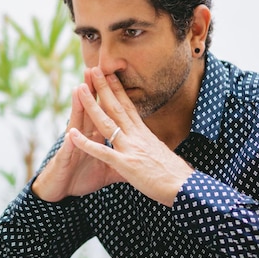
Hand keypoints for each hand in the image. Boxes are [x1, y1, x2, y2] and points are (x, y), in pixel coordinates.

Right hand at [31, 69, 124, 201]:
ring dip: (78, 106)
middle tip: (96, 69)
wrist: (60, 193)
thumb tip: (142, 158)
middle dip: (93, 91)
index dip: (110, 97)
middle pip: (90, 110)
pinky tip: (71, 132)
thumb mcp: (108, 170)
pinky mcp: (64, 159)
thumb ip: (122, 161)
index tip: (117, 78)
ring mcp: (72, 146)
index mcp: (95, 137)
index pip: (104, 112)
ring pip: (76, 123)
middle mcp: (82, 137)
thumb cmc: (81, 178)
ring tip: (79, 88)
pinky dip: (71, 141)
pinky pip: (68, 150)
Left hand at [67, 67, 192, 206]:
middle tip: (93, 69)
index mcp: (145, 134)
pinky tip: (72, 134)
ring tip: (79, 89)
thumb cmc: (177, 175)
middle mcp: (137, 136)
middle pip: (117, 107)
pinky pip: (102, 152)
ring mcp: (131, 148)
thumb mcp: (162, 155)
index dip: (118, 90)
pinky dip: (86, 143)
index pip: (129, 107)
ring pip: (106, 122)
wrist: (187, 188)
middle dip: (104, 87)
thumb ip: (152, 147)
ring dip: (91, 105)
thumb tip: (152, 144)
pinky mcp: (126, 164)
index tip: (110, 75)